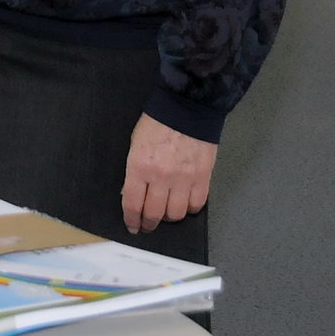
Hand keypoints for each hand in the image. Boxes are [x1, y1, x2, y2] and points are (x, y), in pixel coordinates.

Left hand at [121, 114, 216, 232]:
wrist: (186, 109)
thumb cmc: (156, 124)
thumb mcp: (135, 145)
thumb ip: (134, 172)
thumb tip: (132, 194)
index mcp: (139, 167)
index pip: (133, 204)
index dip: (132, 219)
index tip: (133, 226)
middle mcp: (161, 177)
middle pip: (155, 214)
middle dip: (149, 223)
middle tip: (148, 225)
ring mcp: (184, 179)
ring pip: (176, 213)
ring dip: (169, 217)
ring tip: (166, 213)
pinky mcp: (203, 178)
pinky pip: (196, 204)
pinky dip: (190, 208)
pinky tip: (184, 204)